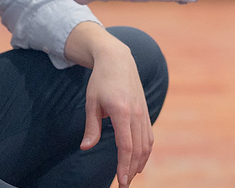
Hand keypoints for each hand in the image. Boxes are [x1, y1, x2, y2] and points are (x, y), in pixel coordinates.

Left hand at [68, 24, 152, 186]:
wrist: (118, 59)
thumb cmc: (101, 80)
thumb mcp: (91, 102)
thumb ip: (91, 127)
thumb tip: (86, 147)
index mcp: (122, 112)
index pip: (126, 146)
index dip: (124, 166)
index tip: (121, 181)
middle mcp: (136, 113)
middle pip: (139, 149)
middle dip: (132, 169)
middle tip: (124, 185)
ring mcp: (143, 112)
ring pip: (147, 144)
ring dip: (140, 162)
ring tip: (131, 175)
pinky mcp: (145, 111)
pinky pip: (149, 135)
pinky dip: (145, 150)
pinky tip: (139, 159)